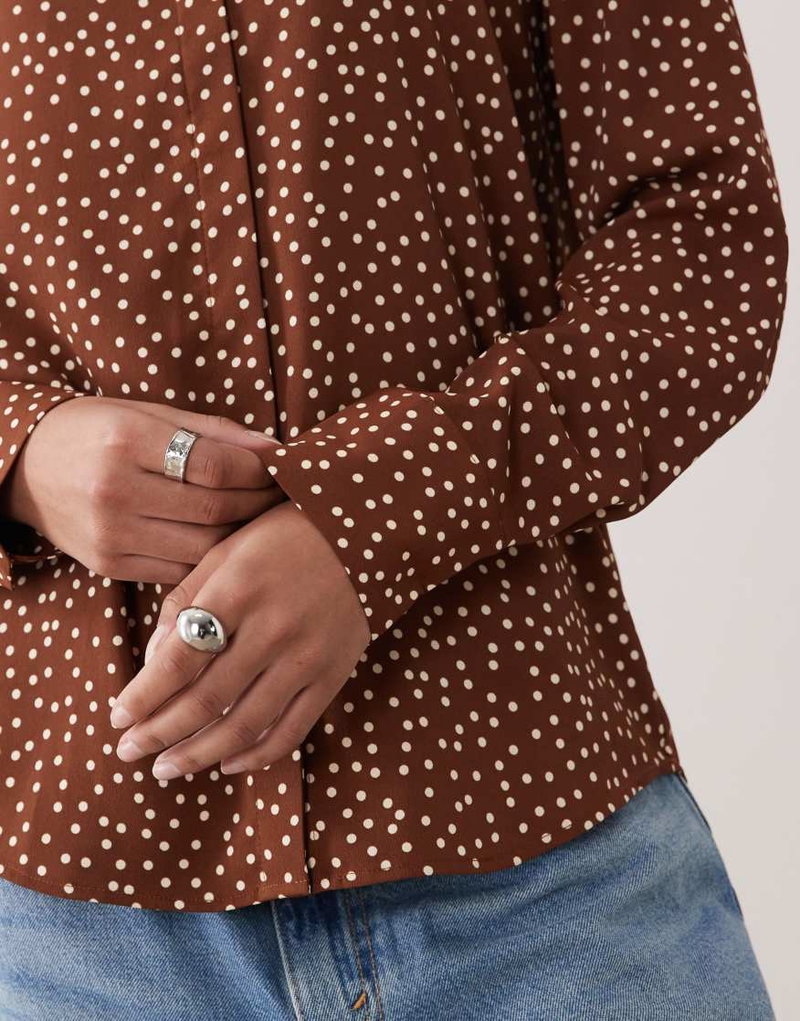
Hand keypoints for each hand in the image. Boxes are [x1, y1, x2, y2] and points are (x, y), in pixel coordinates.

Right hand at [0, 395, 284, 584]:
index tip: (282, 467)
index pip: (216, 465)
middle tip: (284, 495)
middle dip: (260, 503)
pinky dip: (211, 557)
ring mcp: (110, 534)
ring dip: (244, 535)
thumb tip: (277, 449)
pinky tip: (228, 541)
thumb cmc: (99, 431)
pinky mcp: (109, 564)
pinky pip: (180, 569)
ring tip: (263, 518)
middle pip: (215, 510)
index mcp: (126, 440)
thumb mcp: (149, 414)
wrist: (27, 467)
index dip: (260, 470)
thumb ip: (215, 432)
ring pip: (203, 547)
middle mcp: (115, 490)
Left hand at [108, 500, 371, 777]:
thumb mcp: (227, 550)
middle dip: (159, 732)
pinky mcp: (333, 674)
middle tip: (128, 751)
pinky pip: (292, 730)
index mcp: (238, 590)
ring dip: (198, 754)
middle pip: (206, 699)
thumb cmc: (284, 536)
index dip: (144, 696)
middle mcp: (273, 628)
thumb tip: (153, 661)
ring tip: (166, 768)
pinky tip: (226, 763)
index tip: (118, 717)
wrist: (366, 533)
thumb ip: (186, 601)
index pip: (179, 659)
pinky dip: (256, 756)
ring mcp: (307, 656)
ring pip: (244, 725)